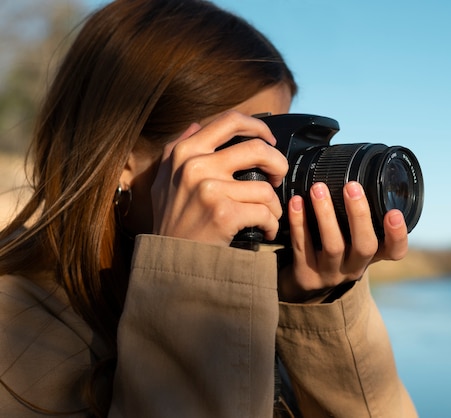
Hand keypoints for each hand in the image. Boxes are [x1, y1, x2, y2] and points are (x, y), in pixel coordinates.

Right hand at [151, 111, 288, 245]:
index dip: (258, 126)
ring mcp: (209, 189)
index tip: (270, 141)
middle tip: (279, 178)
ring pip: (265, 188)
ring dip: (274, 206)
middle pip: (258, 148)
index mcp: (185, 152)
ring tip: (268, 216)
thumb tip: (195, 124)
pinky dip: (271, 224)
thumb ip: (176, 150)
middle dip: (279, 163)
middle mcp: (195, 166)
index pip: (230, 121)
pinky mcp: (224, 213)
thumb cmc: (172, 222)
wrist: (169, 260)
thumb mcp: (164, 180)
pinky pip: (265, 212)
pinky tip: (265, 231)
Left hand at [279, 181, 407, 302]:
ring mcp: (330, 273)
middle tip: (352, 186)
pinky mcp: (306, 274)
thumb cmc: (334, 250)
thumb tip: (357, 167)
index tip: (394, 213)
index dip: (398, 235)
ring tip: (318, 188)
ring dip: (326, 214)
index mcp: (372, 256)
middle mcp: (355, 266)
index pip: (395, 251)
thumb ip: (359, 215)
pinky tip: (296, 202)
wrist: (304, 285)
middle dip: (359, 215)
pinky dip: (299, 222)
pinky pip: (302, 246)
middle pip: (364, 246)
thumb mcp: (352, 239)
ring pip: (333, 246)